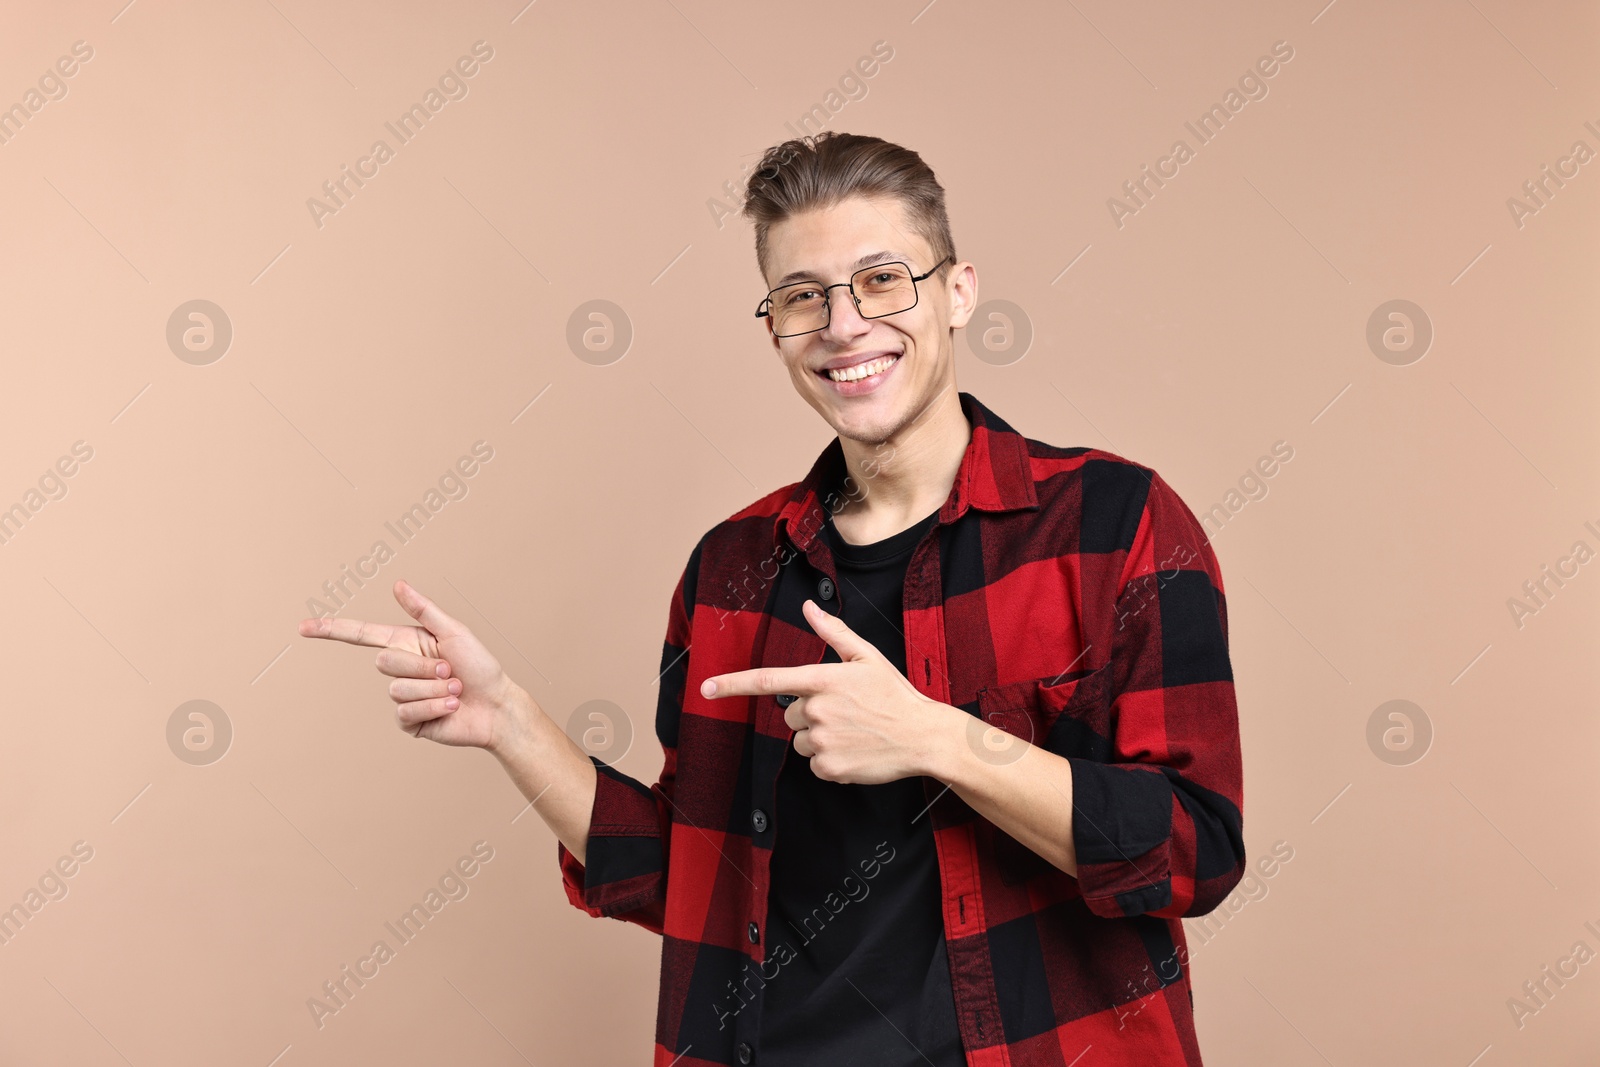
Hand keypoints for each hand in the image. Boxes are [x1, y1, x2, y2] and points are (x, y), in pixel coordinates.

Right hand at [298, 579, 519, 748]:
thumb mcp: (455, 632)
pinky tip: (451, 707)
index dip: (331, 630)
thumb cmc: (481, 666)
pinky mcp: (410, 722)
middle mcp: (401, 670)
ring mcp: (403, 698)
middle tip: (451, 669)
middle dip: (424, 666)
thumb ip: (424, 610)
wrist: (497, 706)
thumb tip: (397, 584)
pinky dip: (434, 708)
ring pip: (397, 690)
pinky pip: (406, 713)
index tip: (303, 627)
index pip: (361, 636)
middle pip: (385, 662)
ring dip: (434, 689)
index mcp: (407, 644)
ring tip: (455, 689)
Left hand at [700, 598, 956, 783]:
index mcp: (824, 679)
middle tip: (844, 713)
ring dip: (819, 737)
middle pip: (789, 714)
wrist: (923, 736)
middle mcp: (818, 709)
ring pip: (799, 739)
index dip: (732, 684)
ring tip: (852, 732)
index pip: (768, 681)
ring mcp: (823, 740)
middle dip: (808, 714)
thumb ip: (833, 632)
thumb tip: (808, 608)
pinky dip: (830, 759)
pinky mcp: (829, 767)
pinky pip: (814, 763)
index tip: (705, 688)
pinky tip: (855, 750)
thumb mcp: (867, 656)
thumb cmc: (894, 694)